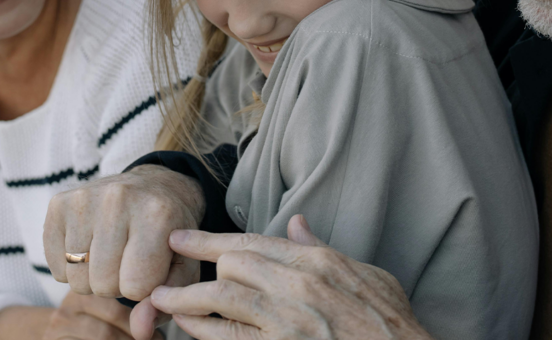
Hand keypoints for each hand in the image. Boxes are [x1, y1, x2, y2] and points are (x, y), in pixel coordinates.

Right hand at [43, 165, 203, 338]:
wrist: (154, 187)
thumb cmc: (170, 232)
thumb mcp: (182, 265)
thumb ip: (166, 300)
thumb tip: (141, 330)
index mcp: (157, 213)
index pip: (137, 286)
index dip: (144, 288)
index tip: (150, 268)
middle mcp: (118, 199)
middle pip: (104, 284)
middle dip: (118, 284)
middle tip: (128, 261)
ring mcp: (85, 199)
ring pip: (77, 279)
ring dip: (93, 279)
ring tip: (111, 256)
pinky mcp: (59, 203)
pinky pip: (55, 265)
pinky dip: (71, 268)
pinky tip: (90, 248)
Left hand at [150, 215, 433, 339]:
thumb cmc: (391, 325)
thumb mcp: (369, 276)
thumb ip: (324, 249)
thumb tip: (296, 223)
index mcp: (317, 263)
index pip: (252, 241)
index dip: (210, 239)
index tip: (182, 238)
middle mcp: (299, 287)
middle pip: (231, 264)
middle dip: (196, 266)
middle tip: (167, 267)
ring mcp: (288, 321)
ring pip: (222, 298)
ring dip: (186, 298)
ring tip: (161, 299)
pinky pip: (230, 336)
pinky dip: (203, 330)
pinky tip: (186, 327)